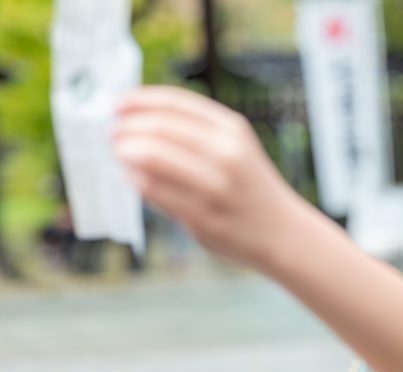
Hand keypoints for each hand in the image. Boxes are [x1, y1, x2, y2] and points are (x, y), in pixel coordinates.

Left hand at [113, 86, 301, 271]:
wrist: (284, 233)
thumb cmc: (250, 189)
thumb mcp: (235, 149)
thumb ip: (197, 135)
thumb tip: (138, 122)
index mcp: (233, 130)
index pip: (175, 103)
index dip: (139, 100)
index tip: (117, 105)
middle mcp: (227, 153)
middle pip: (160, 127)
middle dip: (127, 127)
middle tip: (112, 134)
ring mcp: (216, 186)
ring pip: (154, 156)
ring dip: (127, 151)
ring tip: (118, 153)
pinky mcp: (204, 217)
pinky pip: (157, 192)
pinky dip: (138, 181)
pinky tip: (133, 179)